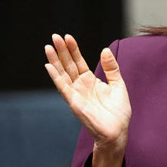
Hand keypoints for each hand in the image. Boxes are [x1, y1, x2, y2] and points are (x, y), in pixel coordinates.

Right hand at [45, 34, 130, 166]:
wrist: (118, 130)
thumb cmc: (118, 111)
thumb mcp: (118, 84)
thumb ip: (112, 68)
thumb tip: (105, 49)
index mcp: (90, 81)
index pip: (79, 62)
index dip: (73, 49)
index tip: (67, 37)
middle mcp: (80, 86)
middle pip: (68, 65)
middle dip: (61, 51)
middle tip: (54, 36)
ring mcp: (76, 94)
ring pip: (63, 74)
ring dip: (55, 61)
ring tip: (48, 47)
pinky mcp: (74, 102)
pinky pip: (63, 87)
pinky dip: (56, 77)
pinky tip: (49, 66)